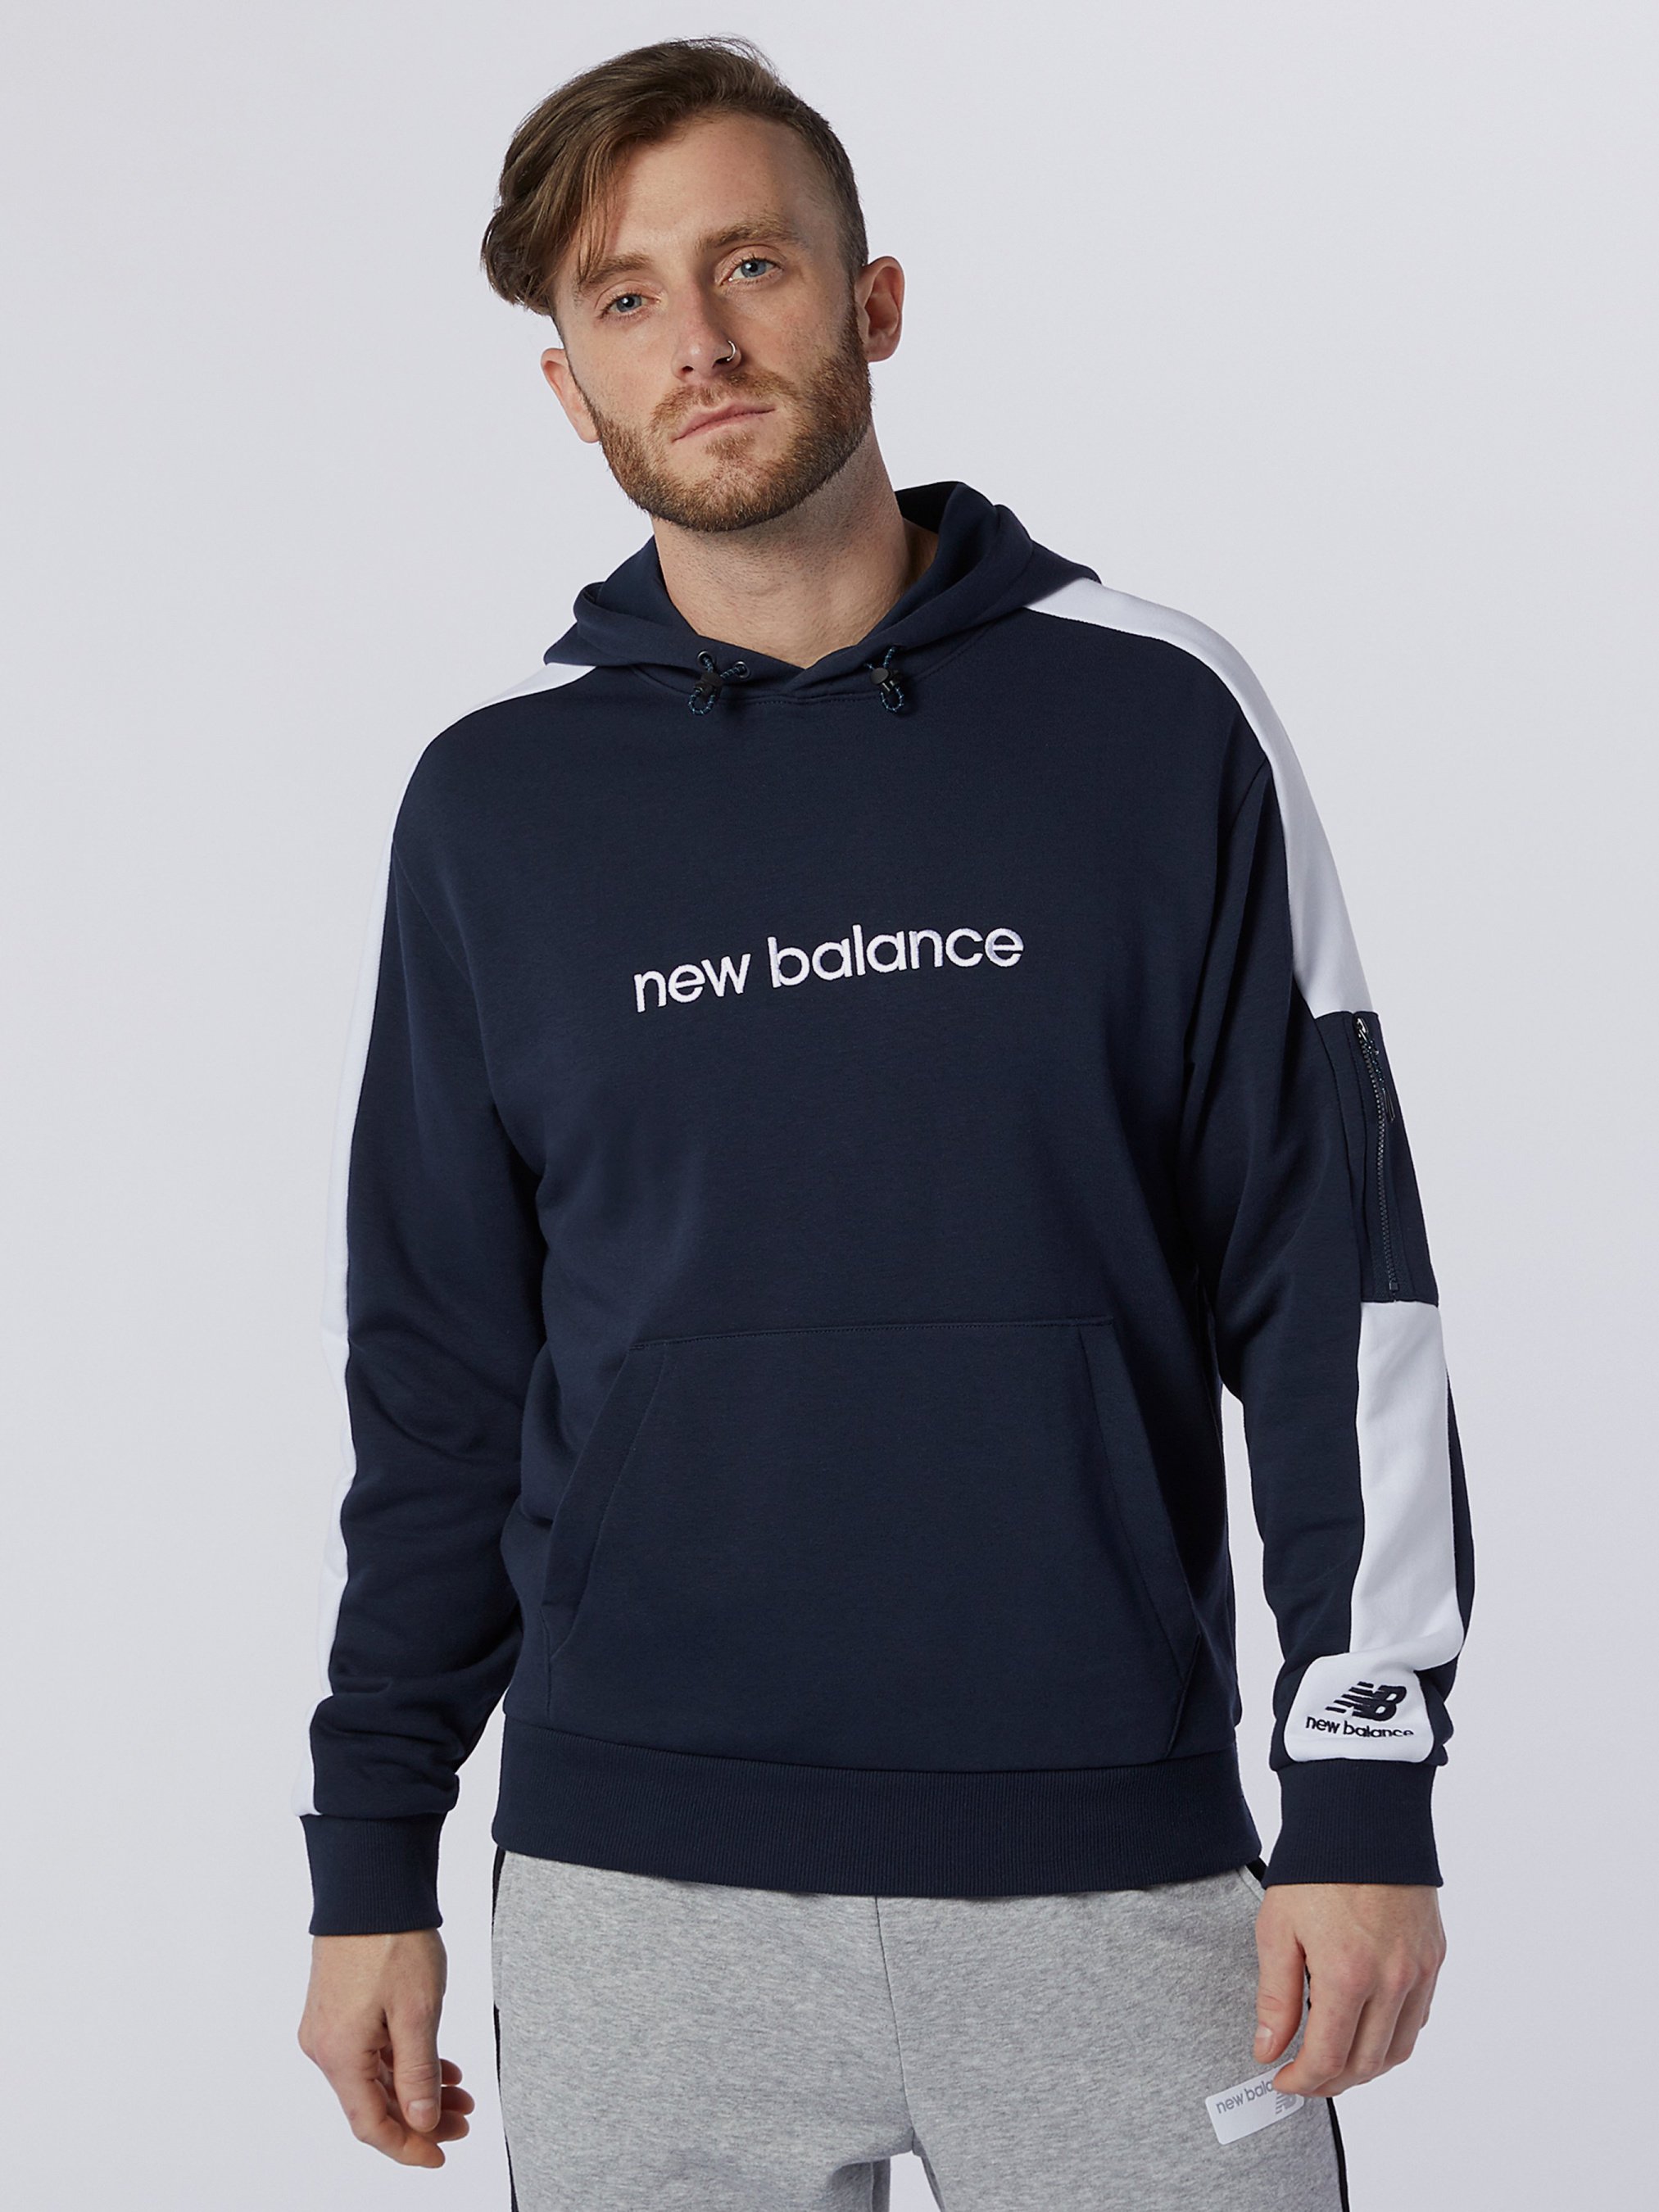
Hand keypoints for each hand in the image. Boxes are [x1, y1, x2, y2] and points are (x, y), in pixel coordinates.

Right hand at [298, 1928, 474, 2165]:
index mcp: (339, 2054)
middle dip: (421, 2116)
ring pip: (376, 2074)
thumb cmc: (390, 1939)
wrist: (370, 1881)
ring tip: (461, 2091)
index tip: (441, 2154)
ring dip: (417, 2087)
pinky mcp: (340, 2004)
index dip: (407, 2146)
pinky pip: (372, 2049)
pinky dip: (404, 2060)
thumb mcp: (417, 2012)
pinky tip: (439, 2063)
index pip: (370, 2124)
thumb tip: (420, 2123)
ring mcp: (330, 2024)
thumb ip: (418, 2074)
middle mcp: (325, 2046)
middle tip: (464, 2120)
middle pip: (374, 2101)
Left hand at [1253, 1882, 1444, 2096]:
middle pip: (1365, 2064)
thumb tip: (1269, 2051)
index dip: (1301, 2081)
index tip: (1280, 2080)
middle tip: (1303, 2077)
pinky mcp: (1434, 1957)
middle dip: (1330, 2082)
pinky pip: (1418, 2018)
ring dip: (1365, 2067)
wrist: (1364, 1815)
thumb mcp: (1277, 1928)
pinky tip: (1367, 2030)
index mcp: (1348, 1975)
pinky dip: (1392, 2038)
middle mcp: (1392, 1980)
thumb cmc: (1315, 1866)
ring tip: (1333, 2061)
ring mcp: (1420, 1970)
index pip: (1328, 2059)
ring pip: (1398, 2049)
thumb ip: (1276, 1998)